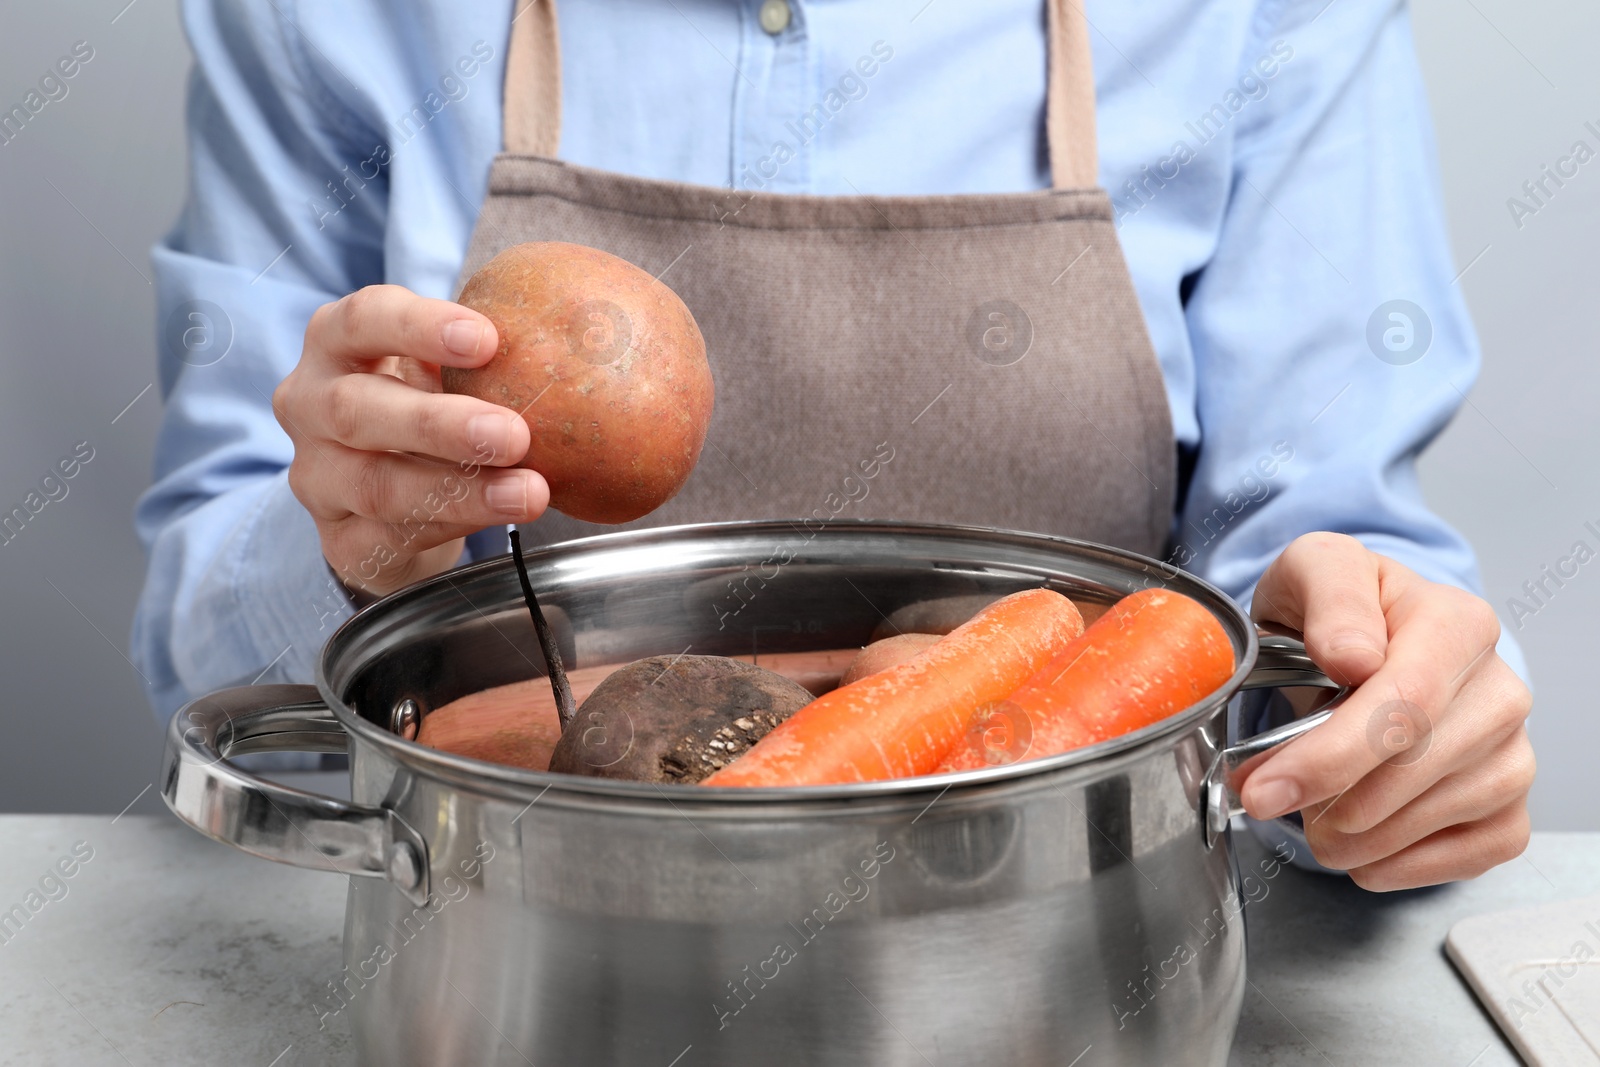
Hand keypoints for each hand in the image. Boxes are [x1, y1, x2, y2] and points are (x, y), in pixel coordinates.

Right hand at [273, 285, 548, 596]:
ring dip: (461, 490)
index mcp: (335, 344)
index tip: (487, 339)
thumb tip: (567, 340)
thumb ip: (478, 358)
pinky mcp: (338, 539)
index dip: (420, 327)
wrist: (384, 500)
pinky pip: (391, 537)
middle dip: (440, 424)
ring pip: (378, 485)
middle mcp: (309, 405)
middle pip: (357, 410)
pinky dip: (452, 527)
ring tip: (529, 492)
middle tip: (514, 433)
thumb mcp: (440, 371)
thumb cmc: (421, 407)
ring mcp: (316, 477)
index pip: (363, 320)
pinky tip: (497, 520)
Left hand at [1240, 532, 1533, 889]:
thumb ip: (1330, 596)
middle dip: (1325, 801)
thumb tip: (1352, 655)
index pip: (1403, 706)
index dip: (1327, 759)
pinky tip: (1355, 847)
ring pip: (1431, 818)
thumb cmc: (1338, 610)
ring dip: (1352, 836)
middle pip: (1412, 770)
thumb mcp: (1316, 570)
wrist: (1365, 638)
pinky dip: (1397, 865)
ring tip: (1307, 813)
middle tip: (1266, 800)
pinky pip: (1468, 855)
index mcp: (1457, 623)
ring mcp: (1513, 750)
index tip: (1263, 789)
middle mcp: (1500, 689)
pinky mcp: (1510, 803)